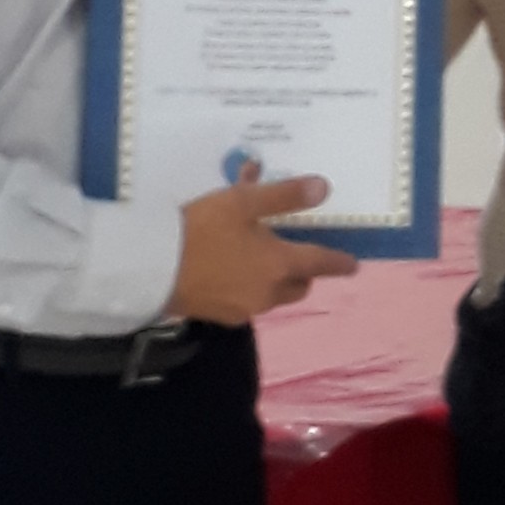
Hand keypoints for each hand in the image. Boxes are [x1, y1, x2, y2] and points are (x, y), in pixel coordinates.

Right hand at [167, 163, 356, 324]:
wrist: (152, 268)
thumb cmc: (201, 229)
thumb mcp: (243, 202)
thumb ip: (285, 196)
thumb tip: (324, 189)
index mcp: (279, 264)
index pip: (320, 263)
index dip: (338, 263)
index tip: (352, 265)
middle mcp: (267, 292)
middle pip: (298, 286)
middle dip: (303, 273)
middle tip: (297, 256)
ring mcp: (243, 308)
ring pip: (272, 296)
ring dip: (275, 280)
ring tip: (256, 257)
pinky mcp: (219, 316)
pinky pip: (246, 301)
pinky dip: (247, 286)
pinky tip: (229, 270)